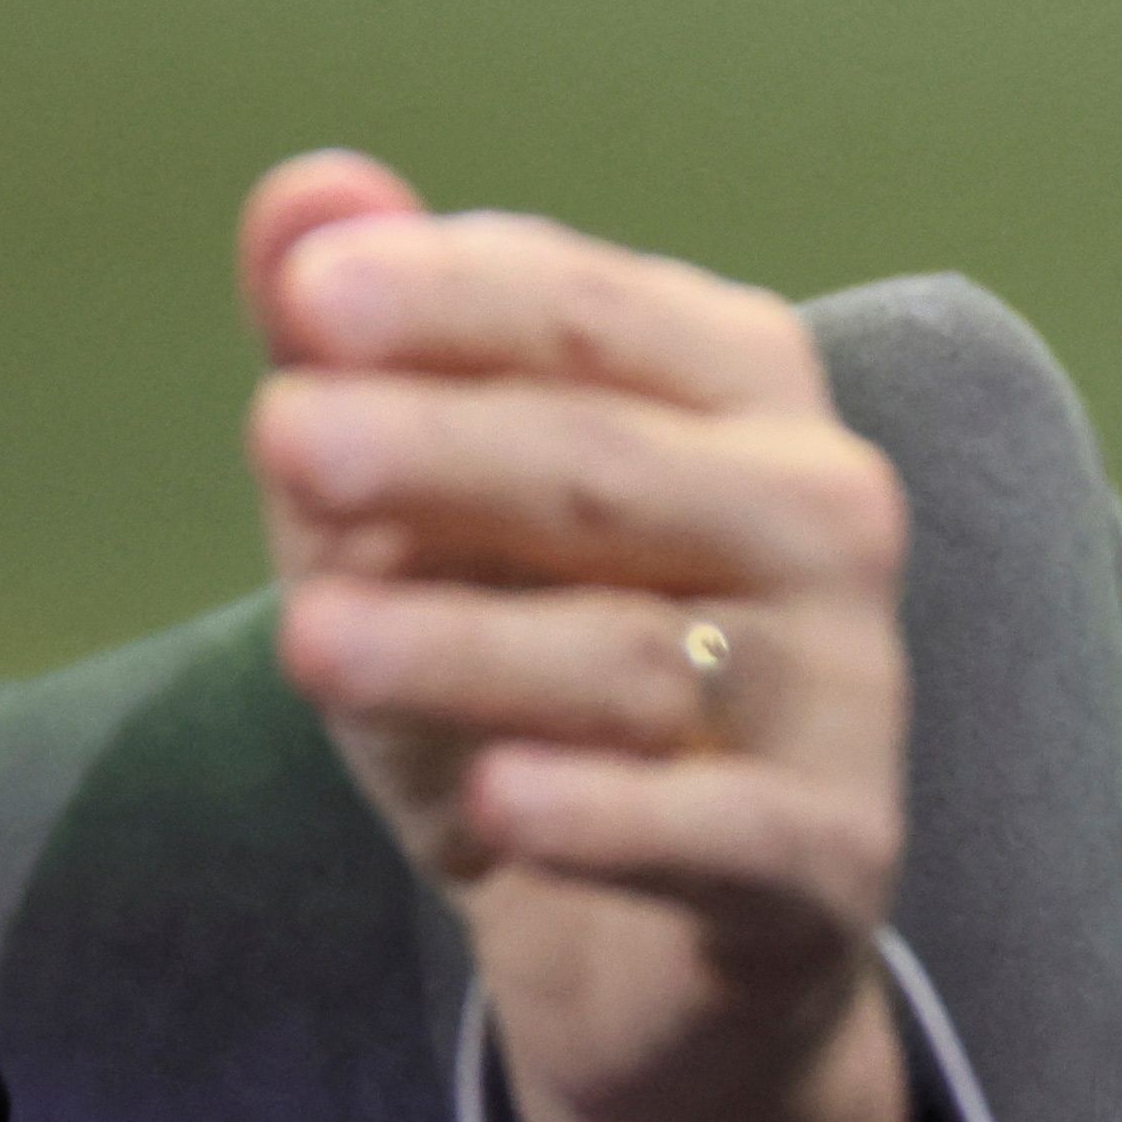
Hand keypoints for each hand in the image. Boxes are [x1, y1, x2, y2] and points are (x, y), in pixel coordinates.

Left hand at [239, 151, 934, 1121]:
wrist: (635, 930)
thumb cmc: (513, 663)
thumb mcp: (402, 511)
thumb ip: (362, 354)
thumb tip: (303, 192)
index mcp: (733, 387)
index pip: (587, 312)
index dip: (449, 299)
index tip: (304, 296)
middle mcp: (818, 513)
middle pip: (610, 468)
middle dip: (439, 449)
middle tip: (281, 436)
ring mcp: (840, 688)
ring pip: (635, 652)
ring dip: (460, 644)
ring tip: (308, 639)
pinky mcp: (826, 855)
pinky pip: (717, 830)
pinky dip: (606, 818)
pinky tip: (499, 807)